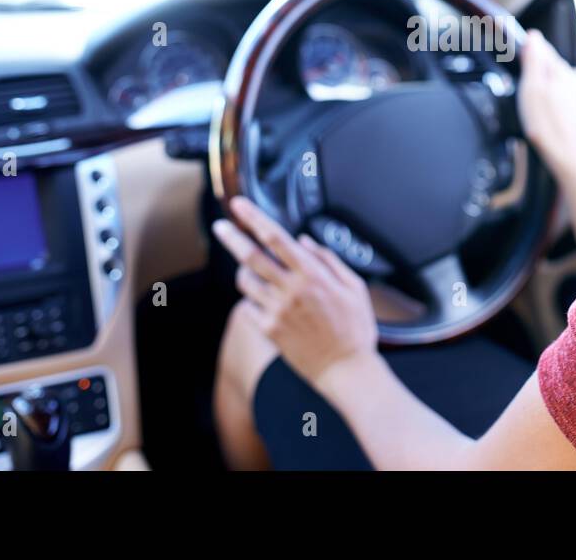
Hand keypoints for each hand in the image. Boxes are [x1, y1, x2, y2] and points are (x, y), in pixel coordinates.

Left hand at [213, 196, 378, 388]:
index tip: (239, 205)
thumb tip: (305, 241)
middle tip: (220, 226)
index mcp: (313, 276)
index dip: (255, 218)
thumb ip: (329, 260)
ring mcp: (277, 311)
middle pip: (251, 256)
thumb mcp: (355, 287)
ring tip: (251, 269)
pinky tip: (262, 297)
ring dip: (243, 270)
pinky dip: (250, 298)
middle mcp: (291, 291)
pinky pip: (247, 307)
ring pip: (245, 281)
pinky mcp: (269, 331)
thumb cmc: (355, 328)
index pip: (276, 238)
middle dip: (232, 237)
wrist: (346, 370)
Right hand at [518, 29, 575, 175]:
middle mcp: (569, 79)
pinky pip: (549, 92)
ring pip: (545, 79)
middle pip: (543, 63)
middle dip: (528, 67)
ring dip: (533, 82)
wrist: (562, 153)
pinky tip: (533, 108)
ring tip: (524, 97)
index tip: (513, 57)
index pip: (541, 47)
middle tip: (517, 82)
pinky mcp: (566, 107)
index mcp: (561, 70)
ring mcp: (569, 94)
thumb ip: (533, 60)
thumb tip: (533, 37)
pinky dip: (538, 95)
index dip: (524, 49)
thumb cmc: (545, 123)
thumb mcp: (532, 86)